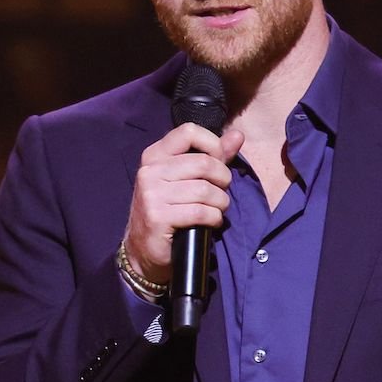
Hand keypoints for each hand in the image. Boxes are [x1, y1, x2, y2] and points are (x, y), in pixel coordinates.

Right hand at [123, 123, 244, 283]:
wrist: (143, 250)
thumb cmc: (168, 211)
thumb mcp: (185, 179)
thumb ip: (213, 155)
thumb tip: (238, 134)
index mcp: (154, 155)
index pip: (189, 132)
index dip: (213, 145)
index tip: (218, 163)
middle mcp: (149, 171)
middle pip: (204, 163)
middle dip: (222, 180)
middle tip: (220, 193)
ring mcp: (151, 194)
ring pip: (205, 190)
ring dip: (220, 203)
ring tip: (216, 210)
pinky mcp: (158, 217)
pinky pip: (200, 212)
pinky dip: (214, 219)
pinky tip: (210, 223)